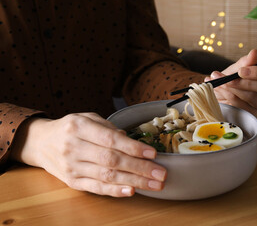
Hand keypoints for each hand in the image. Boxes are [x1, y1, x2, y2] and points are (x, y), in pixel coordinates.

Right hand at [11, 113, 166, 196]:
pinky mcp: (72, 182)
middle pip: (111, 160)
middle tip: (161, 173)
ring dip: (134, 181)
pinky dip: (115, 191)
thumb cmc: (70, 128)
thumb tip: (132, 142)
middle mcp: (74, 148)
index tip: (152, 153)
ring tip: (154, 184)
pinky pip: (96, 188)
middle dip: (140, 168)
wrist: (41, 142)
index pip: (110, 140)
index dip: (133, 148)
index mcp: (79, 127)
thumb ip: (109, 128)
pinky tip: (131, 191)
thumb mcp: (87, 118)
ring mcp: (72, 167)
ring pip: (107, 176)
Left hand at [205, 49, 256, 117]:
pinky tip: (220, 92)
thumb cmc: (233, 80)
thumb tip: (255, 52)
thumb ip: (246, 62)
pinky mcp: (255, 116)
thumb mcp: (237, 69)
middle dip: (245, 83)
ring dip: (232, 89)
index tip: (240, 71)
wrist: (221, 95)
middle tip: (227, 80)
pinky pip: (243, 107)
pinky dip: (229, 98)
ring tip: (218, 83)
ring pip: (252, 97)